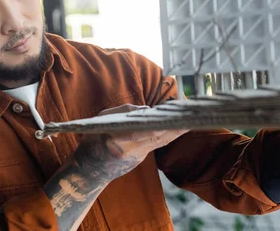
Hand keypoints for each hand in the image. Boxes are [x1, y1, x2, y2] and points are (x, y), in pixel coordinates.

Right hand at [73, 104, 189, 183]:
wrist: (89, 170)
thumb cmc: (93, 140)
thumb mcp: (103, 120)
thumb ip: (124, 111)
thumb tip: (147, 109)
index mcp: (115, 139)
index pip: (139, 133)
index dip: (157, 126)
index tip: (170, 117)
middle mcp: (129, 150)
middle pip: (156, 138)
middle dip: (173, 128)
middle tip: (189, 118)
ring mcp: (136, 157)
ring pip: (160, 142)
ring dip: (175, 132)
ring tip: (189, 121)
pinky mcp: (140, 159)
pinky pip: (157, 145)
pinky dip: (168, 136)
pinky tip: (179, 128)